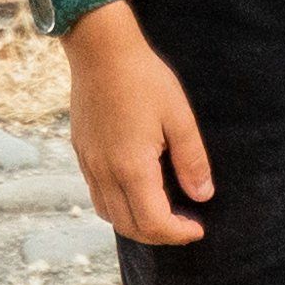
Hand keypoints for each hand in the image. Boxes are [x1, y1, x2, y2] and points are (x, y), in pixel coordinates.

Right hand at [64, 14, 209, 244]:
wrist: (100, 50)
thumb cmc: (143, 78)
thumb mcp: (179, 117)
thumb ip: (192, 160)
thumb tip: (202, 196)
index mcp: (131, 167)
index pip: (153, 223)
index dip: (178, 234)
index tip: (198, 228)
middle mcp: (105, 172)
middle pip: (129, 227)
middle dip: (159, 235)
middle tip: (184, 225)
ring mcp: (89, 164)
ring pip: (109, 215)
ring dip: (136, 224)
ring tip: (162, 212)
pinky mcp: (82, 153)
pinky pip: (97, 195)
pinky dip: (119, 206)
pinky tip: (137, 190)